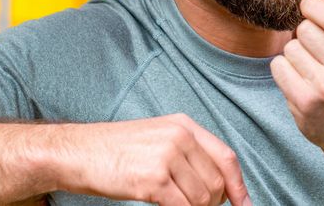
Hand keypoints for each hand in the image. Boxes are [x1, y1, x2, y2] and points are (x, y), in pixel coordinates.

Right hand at [54, 113, 251, 205]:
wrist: (78, 153)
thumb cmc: (115, 151)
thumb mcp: (157, 139)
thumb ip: (188, 155)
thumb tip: (219, 187)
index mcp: (184, 125)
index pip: (226, 157)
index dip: (239, 186)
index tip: (245, 205)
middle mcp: (179, 137)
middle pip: (217, 182)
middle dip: (212, 204)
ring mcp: (167, 157)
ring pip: (203, 199)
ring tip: (175, 205)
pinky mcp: (154, 180)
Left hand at [270, 0, 323, 179]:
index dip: (314, 5)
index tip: (310, 4)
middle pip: (306, 29)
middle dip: (306, 31)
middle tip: (314, 41)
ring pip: (290, 48)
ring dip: (296, 52)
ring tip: (311, 63)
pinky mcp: (304, 104)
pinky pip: (278, 67)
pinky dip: (284, 69)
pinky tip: (299, 77)